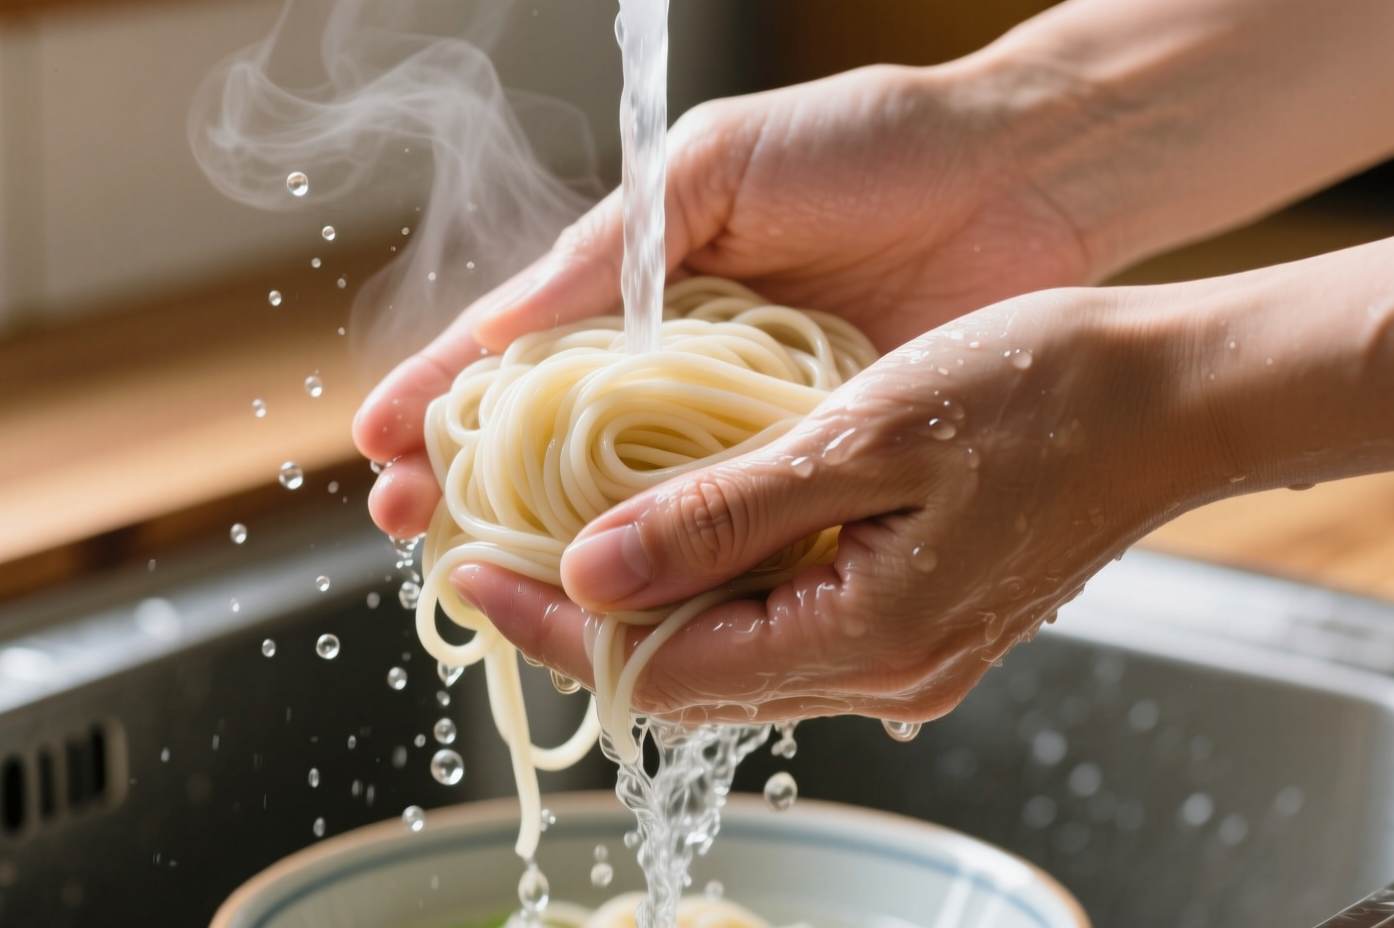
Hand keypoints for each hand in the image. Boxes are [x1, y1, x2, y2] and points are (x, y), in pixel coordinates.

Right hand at [354, 62, 1094, 535]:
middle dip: (474, 484)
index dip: (443, 396)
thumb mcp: (716, 168)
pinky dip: (682, 556)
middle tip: (412, 531)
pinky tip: (629, 588)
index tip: (379, 448)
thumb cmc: (861, 143)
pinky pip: (736, 518)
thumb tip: (501, 326)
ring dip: (562, 540)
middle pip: (555, 441)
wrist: (1014, 176)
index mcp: (641, 286)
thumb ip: (615, 249)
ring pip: (635, 496)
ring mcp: (745, 421)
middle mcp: (679, 364)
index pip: (517, 349)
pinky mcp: (814, 460)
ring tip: (492, 578)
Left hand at [451, 285, 1217, 723]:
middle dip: (583, 612)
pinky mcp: (920, 618)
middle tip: (502, 540)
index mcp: (864, 642)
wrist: (1180, 396)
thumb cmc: (1046, 394)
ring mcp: (905, 654)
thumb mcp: (861, 438)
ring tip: (571, 524)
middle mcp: (882, 675)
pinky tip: (686, 518)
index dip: (552, 622)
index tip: (471, 565)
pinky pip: (787, 620)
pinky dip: (720, 579)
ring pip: (732, 648)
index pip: (658, 671)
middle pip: (685, 673)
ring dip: (648, 593)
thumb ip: (722, 518)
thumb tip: (590, 575)